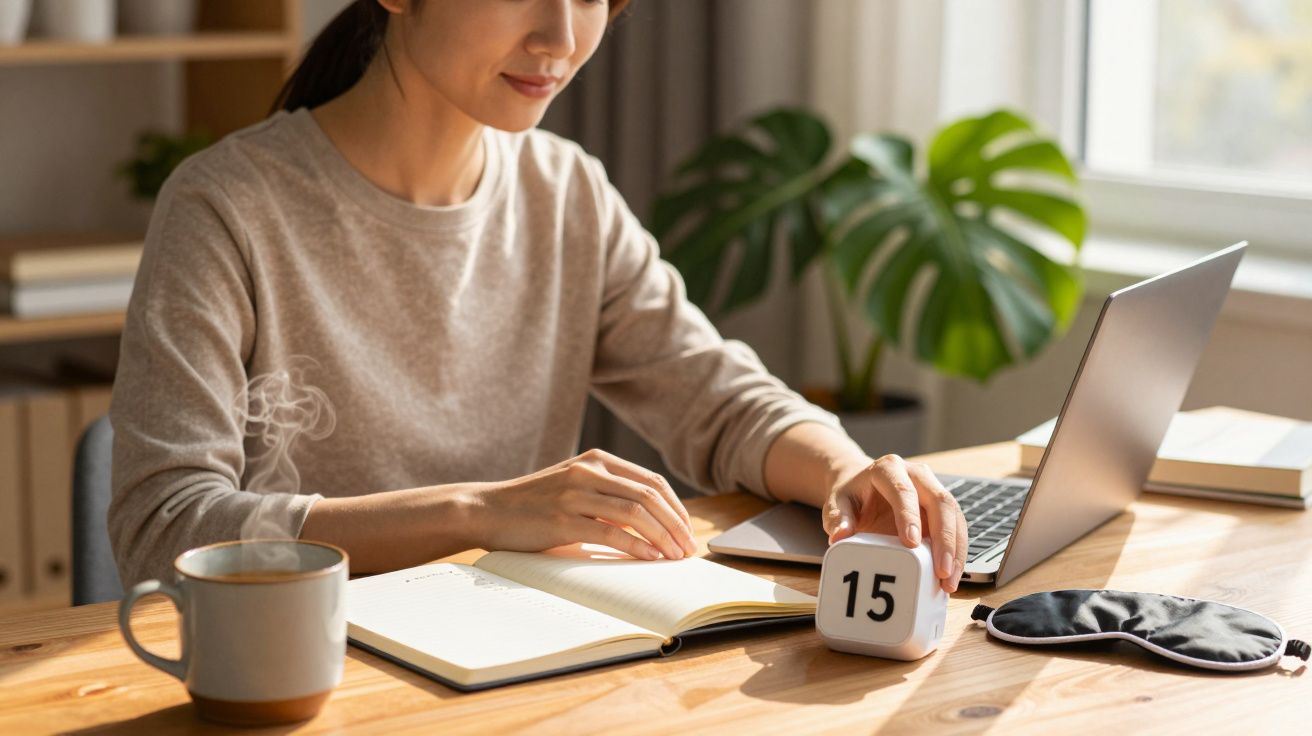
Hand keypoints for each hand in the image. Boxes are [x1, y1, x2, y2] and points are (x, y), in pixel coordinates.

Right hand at [463, 449, 698, 560]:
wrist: (488, 510)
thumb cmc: (534, 505)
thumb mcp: (574, 489)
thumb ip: (608, 498)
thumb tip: (651, 525)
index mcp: (597, 460)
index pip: (652, 481)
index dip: (676, 507)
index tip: (686, 531)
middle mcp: (588, 470)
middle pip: (650, 495)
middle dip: (675, 524)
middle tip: (688, 548)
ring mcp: (575, 493)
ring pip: (635, 512)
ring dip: (662, 536)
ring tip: (675, 556)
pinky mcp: (563, 519)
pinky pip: (611, 533)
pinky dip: (636, 546)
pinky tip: (650, 558)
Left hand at [822, 454, 967, 592]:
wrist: (862, 486)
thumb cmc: (852, 496)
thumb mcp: (837, 503)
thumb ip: (838, 518)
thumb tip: (840, 536)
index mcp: (889, 468)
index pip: (903, 490)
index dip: (910, 516)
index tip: (911, 543)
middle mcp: (917, 475)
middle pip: (940, 501)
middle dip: (944, 538)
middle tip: (941, 571)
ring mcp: (933, 489)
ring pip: (955, 515)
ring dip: (956, 550)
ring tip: (948, 581)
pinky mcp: (942, 508)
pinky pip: (957, 527)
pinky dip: (957, 552)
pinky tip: (951, 575)